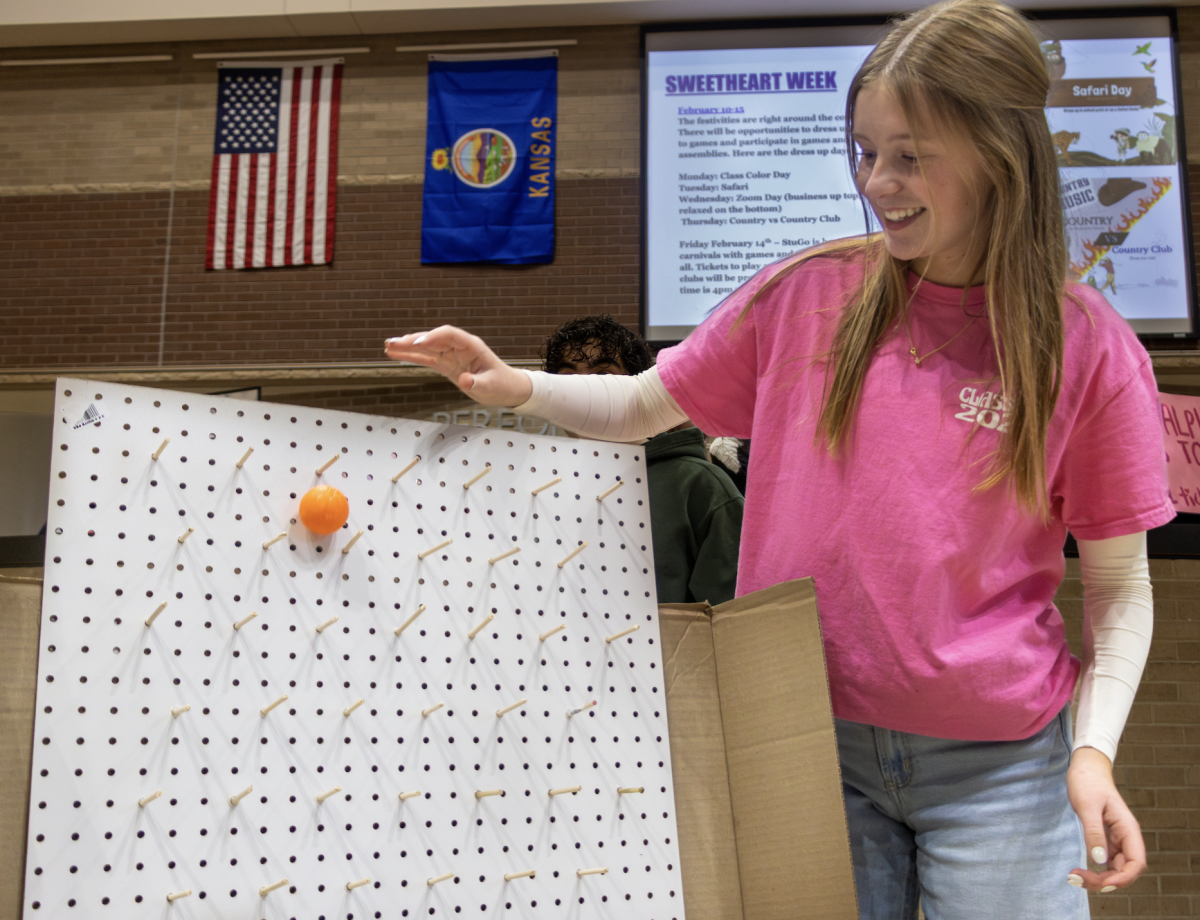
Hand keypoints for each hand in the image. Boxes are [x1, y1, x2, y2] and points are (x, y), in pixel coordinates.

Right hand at [384, 326, 532, 406]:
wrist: (506, 388)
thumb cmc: (502, 384)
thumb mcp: (491, 386)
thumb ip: (477, 383)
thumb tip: (465, 381)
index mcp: (472, 346)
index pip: (449, 335)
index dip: (433, 337)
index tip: (418, 343)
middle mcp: (459, 347)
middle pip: (433, 339)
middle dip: (413, 340)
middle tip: (394, 342)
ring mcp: (451, 355)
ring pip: (426, 348)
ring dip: (407, 347)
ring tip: (388, 346)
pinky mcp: (447, 364)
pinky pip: (426, 358)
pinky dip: (412, 357)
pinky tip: (396, 354)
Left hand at [1066, 746, 1146, 891]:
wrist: (1085, 768)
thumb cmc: (1088, 782)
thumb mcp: (1087, 805)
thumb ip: (1094, 831)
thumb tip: (1100, 860)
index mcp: (1127, 829)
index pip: (1136, 863)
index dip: (1122, 878)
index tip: (1101, 882)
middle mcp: (1125, 837)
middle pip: (1125, 870)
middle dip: (1106, 881)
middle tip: (1077, 879)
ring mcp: (1116, 839)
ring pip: (1114, 869)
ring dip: (1099, 878)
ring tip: (1074, 877)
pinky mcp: (1105, 839)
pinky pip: (1106, 862)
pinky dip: (1095, 870)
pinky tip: (1080, 871)